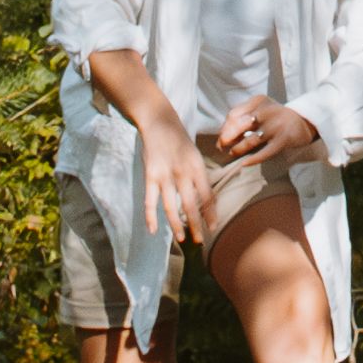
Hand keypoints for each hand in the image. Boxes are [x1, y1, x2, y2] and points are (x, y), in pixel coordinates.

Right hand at [127, 93, 218, 245]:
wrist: (159, 121)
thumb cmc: (180, 141)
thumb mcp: (195, 156)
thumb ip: (199, 177)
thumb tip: (207, 201)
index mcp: (197, 167)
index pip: (208, 196)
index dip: (211, 214)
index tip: (212, 227)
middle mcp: (183, 172)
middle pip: (191, 205)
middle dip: (196, 225)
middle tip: (200, 241)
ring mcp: (165, 175)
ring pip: (171, 206)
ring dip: (177, 225)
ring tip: (182, 239)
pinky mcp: (150, 176)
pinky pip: (150, 201)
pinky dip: (150, 217)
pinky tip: (152, 230)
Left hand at [207, 98, 320, 166]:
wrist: (306, 121)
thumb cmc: (277, 118)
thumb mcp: (261, 110)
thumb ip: (244, 118)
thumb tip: (223, 137)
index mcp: (258, 101)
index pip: (234, 115)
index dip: (225, 128)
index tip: (222, 138)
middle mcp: (267, 111)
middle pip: (239, 126)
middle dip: (227, 138)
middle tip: (222, 147)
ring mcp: (276, 126)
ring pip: (250, 141)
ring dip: (238, 149)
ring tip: (234, 153)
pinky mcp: (283, 140)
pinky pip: (264, 153)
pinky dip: (252, 159)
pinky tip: (244, 163)